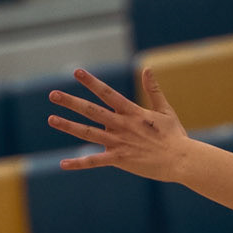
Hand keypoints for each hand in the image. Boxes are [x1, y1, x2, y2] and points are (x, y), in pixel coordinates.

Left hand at [48, 68, 189, 180]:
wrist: (181, 160)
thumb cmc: (175, 136)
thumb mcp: (165, 110)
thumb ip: (153, 90)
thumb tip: (147, 68)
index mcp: (132, 112)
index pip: (107, 93)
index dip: (92, 82)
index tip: (77, 72)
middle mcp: (122, 125)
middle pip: (92, 110)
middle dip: (71, 102)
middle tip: (53, 94)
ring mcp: (119, 142)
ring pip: (88, 133)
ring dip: (69, 126)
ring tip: (51, 119)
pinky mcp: (120, 159)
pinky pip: (95, 161)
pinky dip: (79, 163)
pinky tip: (63, 163)